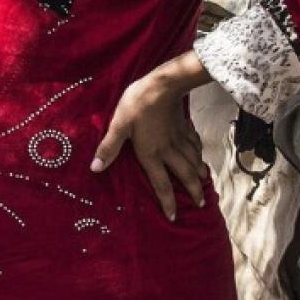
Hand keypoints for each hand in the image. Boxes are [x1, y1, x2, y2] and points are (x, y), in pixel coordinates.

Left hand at [91, 52, 212, 220]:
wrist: (163, 84)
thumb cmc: (137, 104)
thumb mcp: (119, 125)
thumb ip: (109, 148)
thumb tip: (95, 169)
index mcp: (152, 154)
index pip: (161, 184)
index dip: (167, 202)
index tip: (173, 216)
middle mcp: (169, 151)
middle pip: (185, 175)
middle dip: (193, 191)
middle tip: (200, 204)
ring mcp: (180, 138)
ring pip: (194, 161)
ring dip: (200, 174)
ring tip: (205, 184)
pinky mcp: (185, 126)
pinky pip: (195, 144)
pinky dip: (200, 153)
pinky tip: (201, 156)